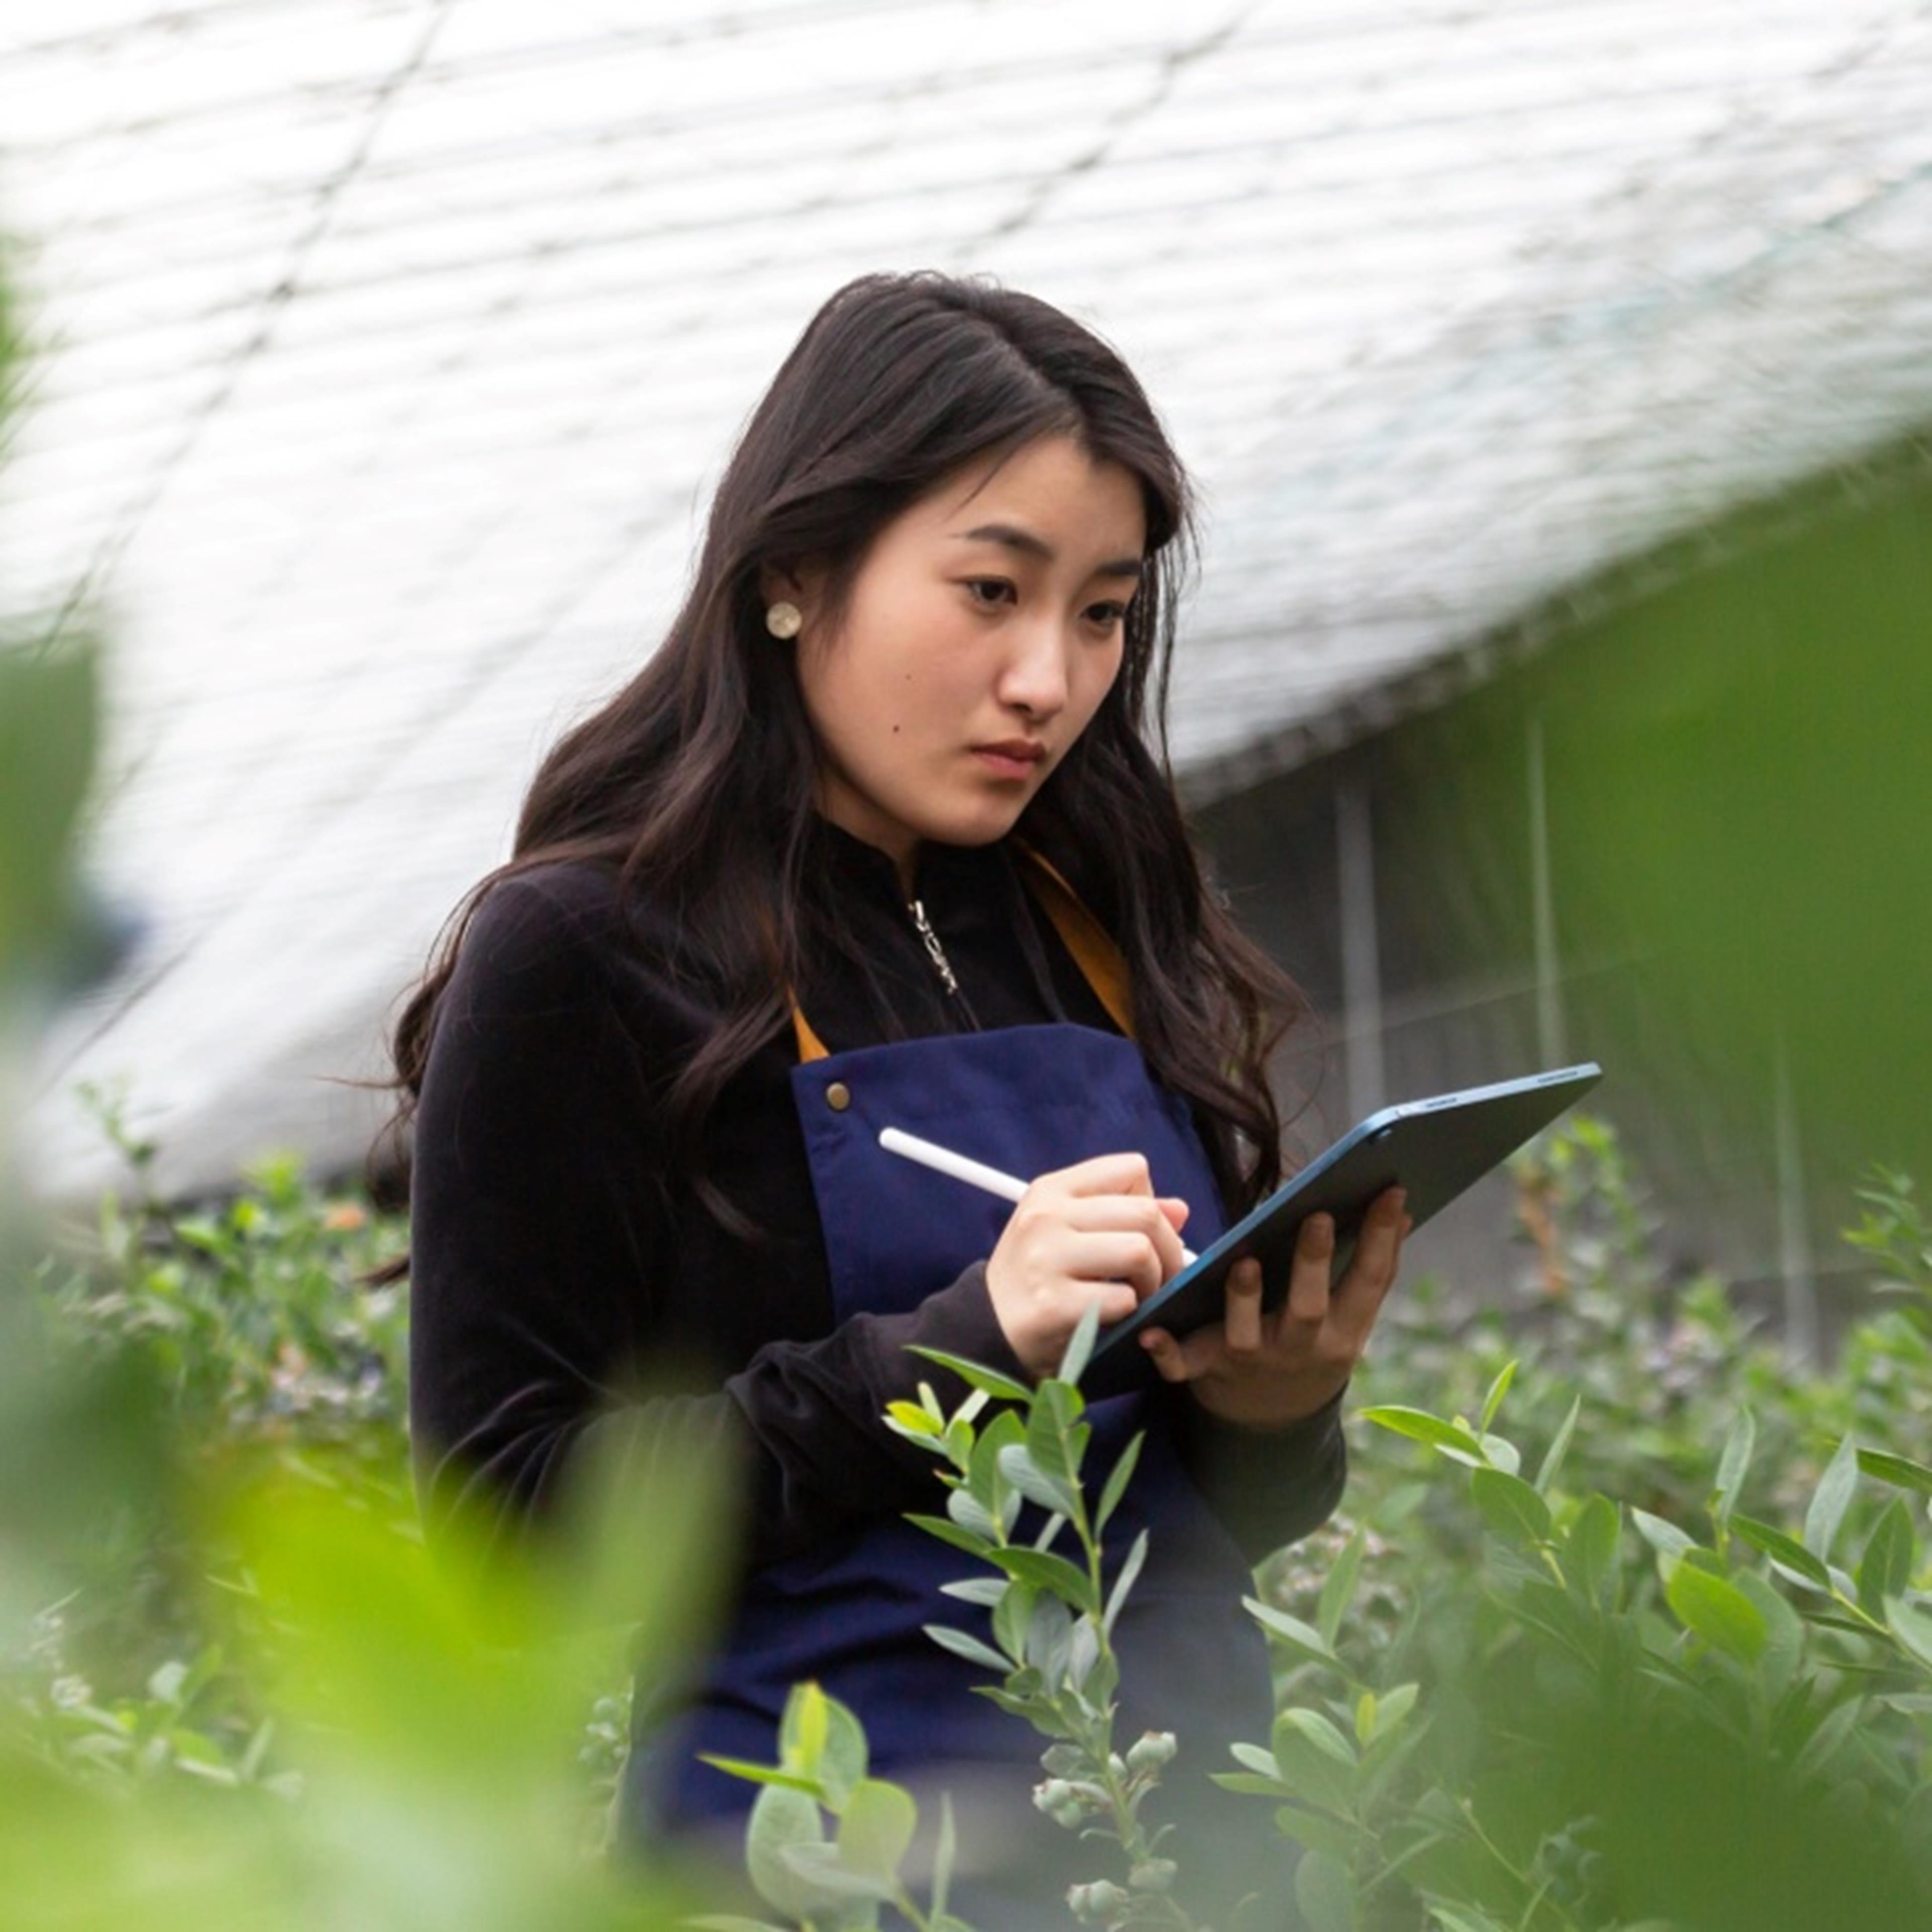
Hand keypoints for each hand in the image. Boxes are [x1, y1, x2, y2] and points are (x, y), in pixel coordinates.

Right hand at [986, 1152, 1190, 1379]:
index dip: (1151, 1201)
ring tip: (1137, 1295)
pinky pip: (1122, 1299)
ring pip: (1139, 1251)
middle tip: (1159, 1276)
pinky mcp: (1053, 1304)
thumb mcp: (1066, 1229)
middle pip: (1145, 1214)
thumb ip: (1120, 1213)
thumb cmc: (1035, 1274)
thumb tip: (1179, 1209)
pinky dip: (1128, 1313)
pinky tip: (1110, 1316)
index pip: (1131, 1169)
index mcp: (1052, 1189)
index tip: (1143, 1232)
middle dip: (1168, 1250)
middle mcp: (1047, 1215)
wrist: (985, 1327)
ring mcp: (1047, 1258)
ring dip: (1151, 1282)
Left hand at [1139, 1187, 1409, 1428]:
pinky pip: (1184, 1365)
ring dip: (1244, 1298)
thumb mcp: (1349, 1318)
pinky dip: (1167, 1353)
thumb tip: (1399, 1205)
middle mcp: (1300, 1347)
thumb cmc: (1312, 1344)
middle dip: (1313, 1263)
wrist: (1272, 1422)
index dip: (1383, 1238)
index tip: (1392, 1190)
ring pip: (1246, 1332)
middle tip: (1317, 1217)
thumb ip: (1368, 1271)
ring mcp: (1252, 1360)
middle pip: (1308, 1307)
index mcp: (1342, 1332)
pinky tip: (1150, 1333)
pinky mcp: (1207, 1369)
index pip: (1370, 1281)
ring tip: (1244, 1262)